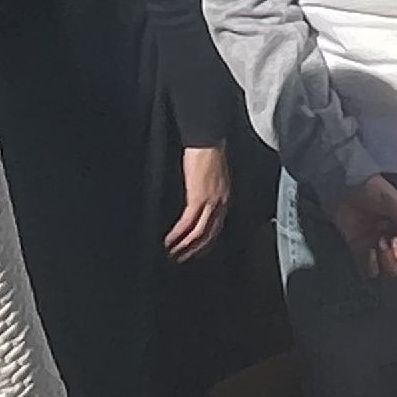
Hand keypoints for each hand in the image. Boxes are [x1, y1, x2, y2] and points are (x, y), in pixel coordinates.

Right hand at [166, 142, 231, 263]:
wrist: (207, 138)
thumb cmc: (209, 150)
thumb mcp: (213, 175)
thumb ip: (209, 189)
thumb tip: (199, 197)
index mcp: (226, 197)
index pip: (218, 226)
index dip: (207, 241)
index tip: (197, 250)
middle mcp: (222, 203)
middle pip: (210, 235)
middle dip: (196, 250)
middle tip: (183, 258)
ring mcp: (211, 202)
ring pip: (200, 233)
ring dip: (186, 247)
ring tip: (174, 254)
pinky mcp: (198, 198)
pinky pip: (188, 223)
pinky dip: (178, 235)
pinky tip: (169, 240)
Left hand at [330, 175, 396, 276]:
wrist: (344, 190)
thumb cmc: (370, 190)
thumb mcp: (392, 199)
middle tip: (394, 239)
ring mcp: (381, 249)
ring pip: (394, 270)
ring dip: (388, 260)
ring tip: (380, 242)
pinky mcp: (364, 255)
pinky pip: (372, 271)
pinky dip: (372, 265)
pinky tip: (369, 250)